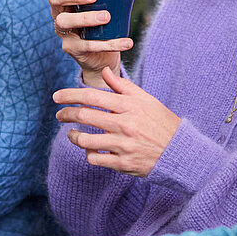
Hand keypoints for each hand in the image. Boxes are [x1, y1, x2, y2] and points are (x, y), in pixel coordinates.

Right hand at [47, 0, 150, 79]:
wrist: (104, 56)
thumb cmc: (107, 20)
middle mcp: (60, 10)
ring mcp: (63, 30)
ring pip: (64, 21)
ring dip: (85, 18)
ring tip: (106, 17)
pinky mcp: (71, 48)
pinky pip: (86, 46)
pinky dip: (107, 44)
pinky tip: (125, 42)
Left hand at [54, 67, 181, 176]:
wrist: (179, 152)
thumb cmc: (160, 122)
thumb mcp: (145, 100)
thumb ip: (122, 86)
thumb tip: (104, 71)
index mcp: (129, 106)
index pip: (92, 96)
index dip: (70, 95)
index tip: (57, 97)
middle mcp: (125, 124)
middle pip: (84, 115)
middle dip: (66, 114)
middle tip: (60, 114)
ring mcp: (123, 145)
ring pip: (85, 140)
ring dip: (73, 136)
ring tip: (72, 134)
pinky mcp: (122, 163)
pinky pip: (95, 159)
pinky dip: (88, 154)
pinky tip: (89, 149)